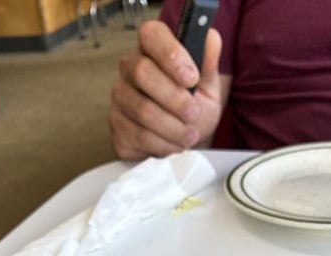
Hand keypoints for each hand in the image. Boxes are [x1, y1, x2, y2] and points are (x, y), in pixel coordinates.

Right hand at [109, 20, 225, 159]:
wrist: (185, 138)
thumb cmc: (193, 106)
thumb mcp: (208, 85)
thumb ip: (208, 63)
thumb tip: (212, 38)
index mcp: (152, 49)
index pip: (151, 35)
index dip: (170, 54)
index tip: (192, 77)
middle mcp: (130, 69)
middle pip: (142, 73)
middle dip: (174, 98)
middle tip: (193, 113)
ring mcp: (120, 100)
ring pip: (141, 110)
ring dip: (172, 127)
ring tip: (190, 134)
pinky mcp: (118, 129)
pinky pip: (138, 136)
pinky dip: (163, 145)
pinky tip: (175, 145)